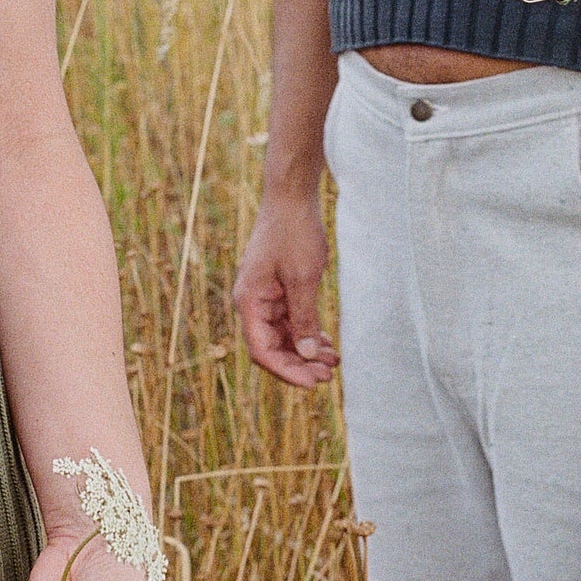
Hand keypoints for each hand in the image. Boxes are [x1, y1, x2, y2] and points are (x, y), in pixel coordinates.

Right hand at [232, 190, 337, 386]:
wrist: (292, 196)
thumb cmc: (293, 232)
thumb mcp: (303, 279)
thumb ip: (304, 319)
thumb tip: (305, 355)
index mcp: (248, 302)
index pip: (262, 350)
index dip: (286, 371)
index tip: (312, 384)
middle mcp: (251, 303)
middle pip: (272, 347)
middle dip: (299, 364)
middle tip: (327, 377)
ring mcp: (264, 297)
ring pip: (283, 336)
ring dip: (305, 351)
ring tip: (332, 363)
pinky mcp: (277, 290)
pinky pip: (289, 321)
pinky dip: (307, 333)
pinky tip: (326, 344)